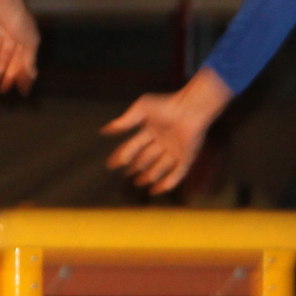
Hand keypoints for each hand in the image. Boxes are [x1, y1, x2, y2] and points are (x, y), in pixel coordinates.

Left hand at [0, 0, 37, 93]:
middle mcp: (5, 36)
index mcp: (19, 38)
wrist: (0, 0)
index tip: (12, 87)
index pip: (17, 60)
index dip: (14, 74)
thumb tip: (32, 77)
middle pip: (2, 59)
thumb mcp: (30, 42)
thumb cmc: (19, 18)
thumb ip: (29, 60)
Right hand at [103, 68, 234, 194]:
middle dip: (136, 167)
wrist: (191, 110)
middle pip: (146, 158)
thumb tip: (104, 130)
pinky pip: (176, 174)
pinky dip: (166, 183)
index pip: (134, 145)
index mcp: (152, 129)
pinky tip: (155, 190)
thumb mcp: (142, 109)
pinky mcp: (187, 157)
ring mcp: (176, 150)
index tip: (111, 164)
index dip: (123, 155)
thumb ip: (125, 121)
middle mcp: (163, 141)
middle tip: (125, 176)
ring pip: (160, 167)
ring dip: (149, 176)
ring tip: (138, 183)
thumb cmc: (167, 106)